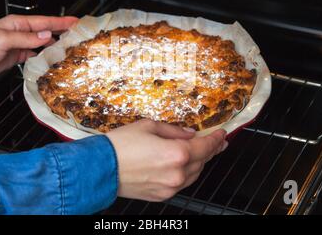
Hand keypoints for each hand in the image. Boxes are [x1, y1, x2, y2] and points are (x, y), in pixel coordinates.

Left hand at [0, 14, 77, 80]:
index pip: (44, 21)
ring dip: (54, 44)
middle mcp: (19, 32)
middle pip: (45, 31)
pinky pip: (34, 53)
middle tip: (76, 33)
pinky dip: (43, 55)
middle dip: (61, 31)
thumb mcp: (4, 40)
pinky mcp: (16, 55)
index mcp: (16, 23)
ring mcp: (18, 43)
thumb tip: (46, 35)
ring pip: (41, 42)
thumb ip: (27, 38)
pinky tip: (50, 58)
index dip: (61, 21)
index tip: (75, 21)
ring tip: (67, 46)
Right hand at [107, 119, 227, 201]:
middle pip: (203, 160)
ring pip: (194, 174)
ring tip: (202, 152)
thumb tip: (188, 133)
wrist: (100, 167)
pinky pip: (181, 183)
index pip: (206, 145)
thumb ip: (174, 130)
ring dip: (200, 162)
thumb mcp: (148, 126)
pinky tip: (184, 165)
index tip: (222, 134)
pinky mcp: (161, 195)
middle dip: (211, 149)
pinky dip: (186, 173)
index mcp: (177, 153)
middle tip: (218, 142)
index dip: (216, 139)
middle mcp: (177, 173)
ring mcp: (170, 187)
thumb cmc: (120, 144)